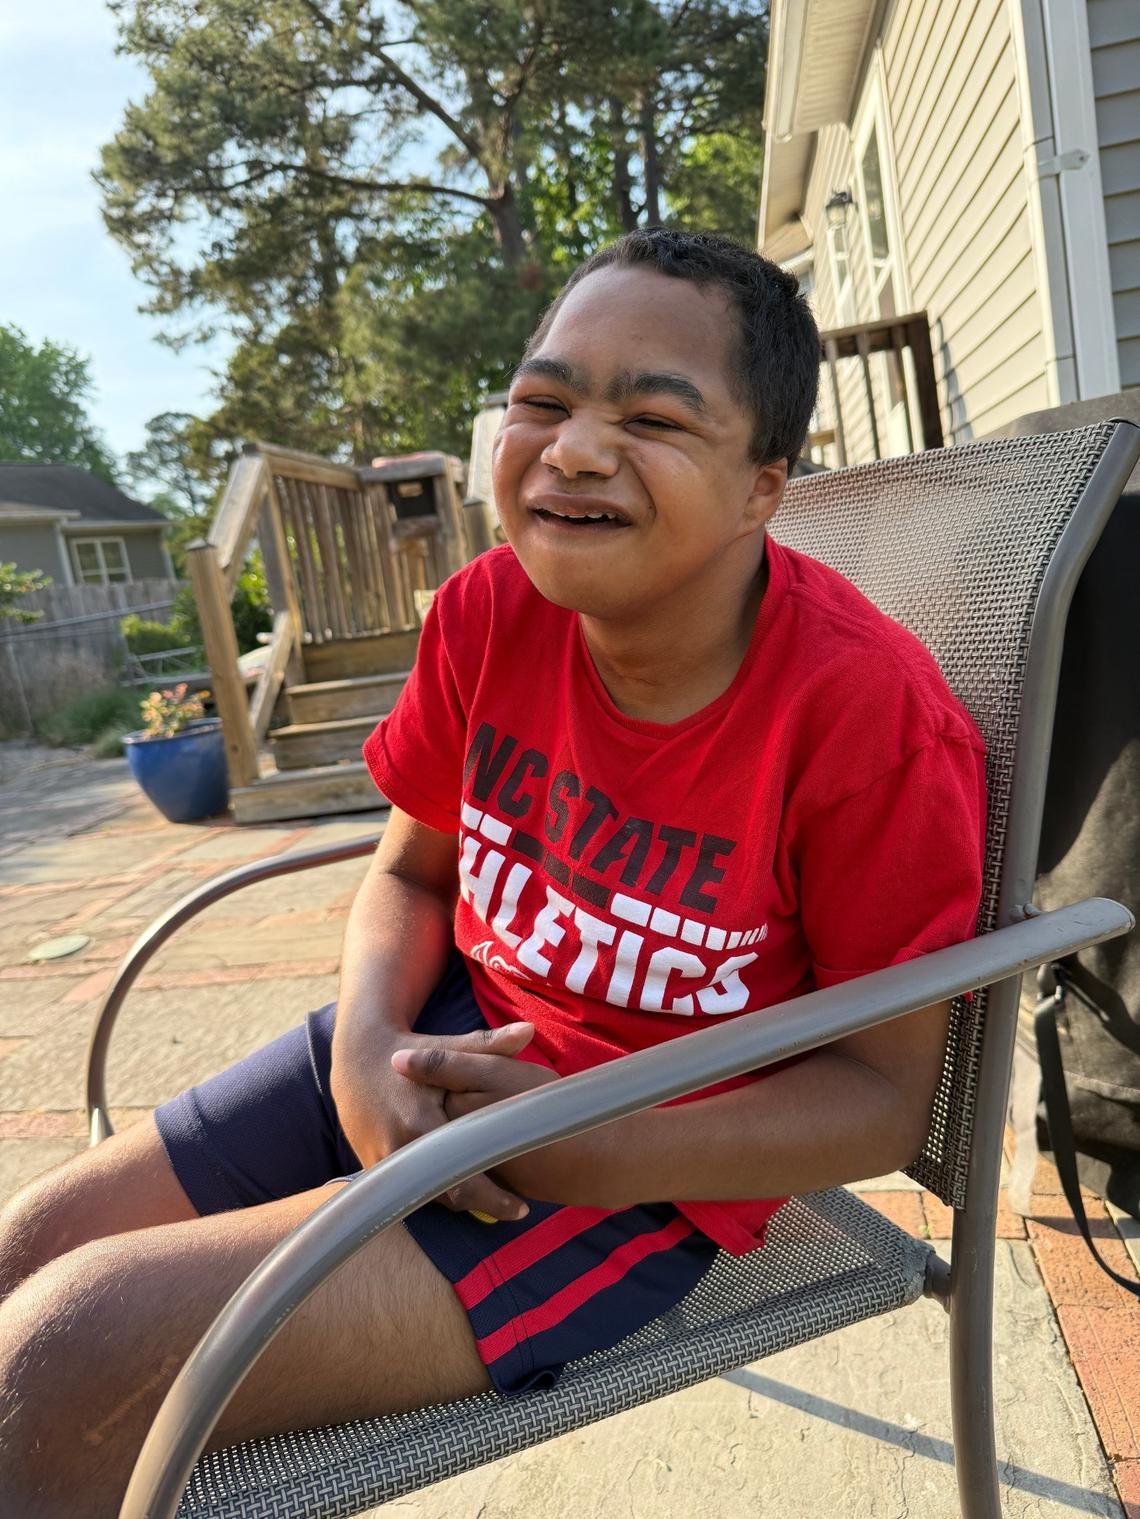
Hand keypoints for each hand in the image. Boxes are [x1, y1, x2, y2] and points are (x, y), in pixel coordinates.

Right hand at [391, 1043, 606, 1206]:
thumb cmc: (411, 1051)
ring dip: (459, 1199)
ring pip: (428, 1195)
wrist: (357, 1058)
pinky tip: (458, 1186)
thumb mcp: (448, 1047)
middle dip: (482, 1205)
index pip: (463, 1175)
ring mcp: (382, 1161)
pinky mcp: (372, 1166)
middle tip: (514, 1210)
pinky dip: (434, 1189)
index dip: (494, 1198)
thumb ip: (489, 1044)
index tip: (522, 1208)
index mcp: (420, 1122)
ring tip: (493, 1202)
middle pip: (447, 1194)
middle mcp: (399, 1148)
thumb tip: (529, 1030)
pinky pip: (409, 1188)